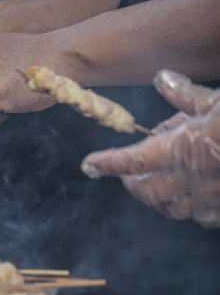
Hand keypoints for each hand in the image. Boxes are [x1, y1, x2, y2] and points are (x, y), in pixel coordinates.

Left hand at [82, 70, 219, 227]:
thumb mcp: (219, 100)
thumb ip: (186, 94)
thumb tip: (161, 77)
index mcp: (184, 148)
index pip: (133, 160)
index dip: (107, 163)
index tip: (88, 165)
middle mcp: (192, 178)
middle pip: (146, 190)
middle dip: (131, 182)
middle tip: (126, 172)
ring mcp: (211, 198)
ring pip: (169, 207)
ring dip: (155, 197)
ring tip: (151, 183)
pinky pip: (199, 216)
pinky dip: (186, 208)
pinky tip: (190, 196)